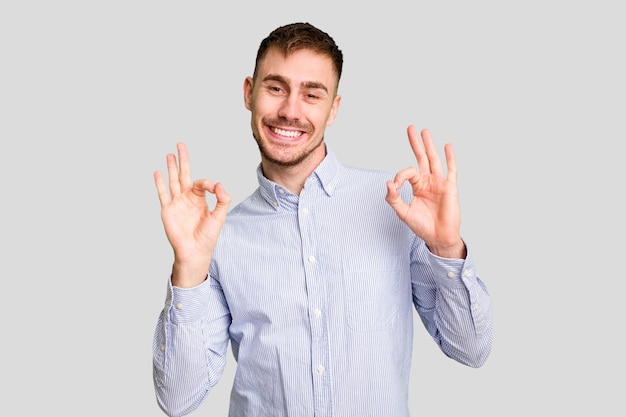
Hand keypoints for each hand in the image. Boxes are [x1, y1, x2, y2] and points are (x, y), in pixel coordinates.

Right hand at [154, 143, 230, 286]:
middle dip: (183, 160)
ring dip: (171, 168)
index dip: (207, 182)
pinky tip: (157, 172)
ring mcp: (176, 204)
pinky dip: (160, 183)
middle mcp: (187, 199)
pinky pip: (163, 194)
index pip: (201, 183)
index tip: (213, 188)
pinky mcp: (167, 210)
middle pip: (184, 175)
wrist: (196, 251)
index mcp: (200, 199)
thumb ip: (222, 199)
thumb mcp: (220, 216)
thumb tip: (219, 183)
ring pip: (173, 181)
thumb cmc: (208, 236)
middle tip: (180, 145)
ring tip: (169, 155)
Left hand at [385, 126, 464, 258]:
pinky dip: (450, 158)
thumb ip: (393, 199)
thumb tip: (388, 183)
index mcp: (417, 186)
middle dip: (416, 144)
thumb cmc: (422, 226)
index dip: (399, 176)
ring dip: (429, 145)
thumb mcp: (403, 213)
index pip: (407, 173)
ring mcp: (440, 183)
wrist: (438, 237)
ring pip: (434, 160)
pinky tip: (447, 147)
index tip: (395, 185)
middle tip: (410, 128)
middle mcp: (428, 182)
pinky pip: (451, 170)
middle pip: (421, 158)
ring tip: (424, 131)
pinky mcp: (450, 188)